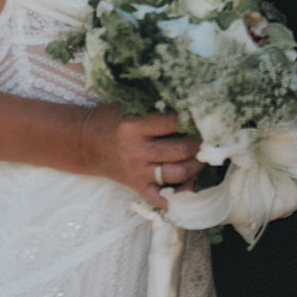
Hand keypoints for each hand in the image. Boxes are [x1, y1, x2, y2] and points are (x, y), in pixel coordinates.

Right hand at [75, 103, 202, 206]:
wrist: (86, 143)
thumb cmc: (112, 118)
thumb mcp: (129, 104)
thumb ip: (153, 103)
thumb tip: (187, 97)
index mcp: (134, 127)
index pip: (172, 122)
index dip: (192, 118)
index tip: (204, 115)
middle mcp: (137, 151)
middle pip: (180, 151)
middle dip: (199, 144)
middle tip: (209, 137)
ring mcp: (137, 173)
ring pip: (177, 174)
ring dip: (196, 166)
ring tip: (203, 156)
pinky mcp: (137, 188)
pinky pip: (162, 199)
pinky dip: (179, 195)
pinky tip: (191, 185)